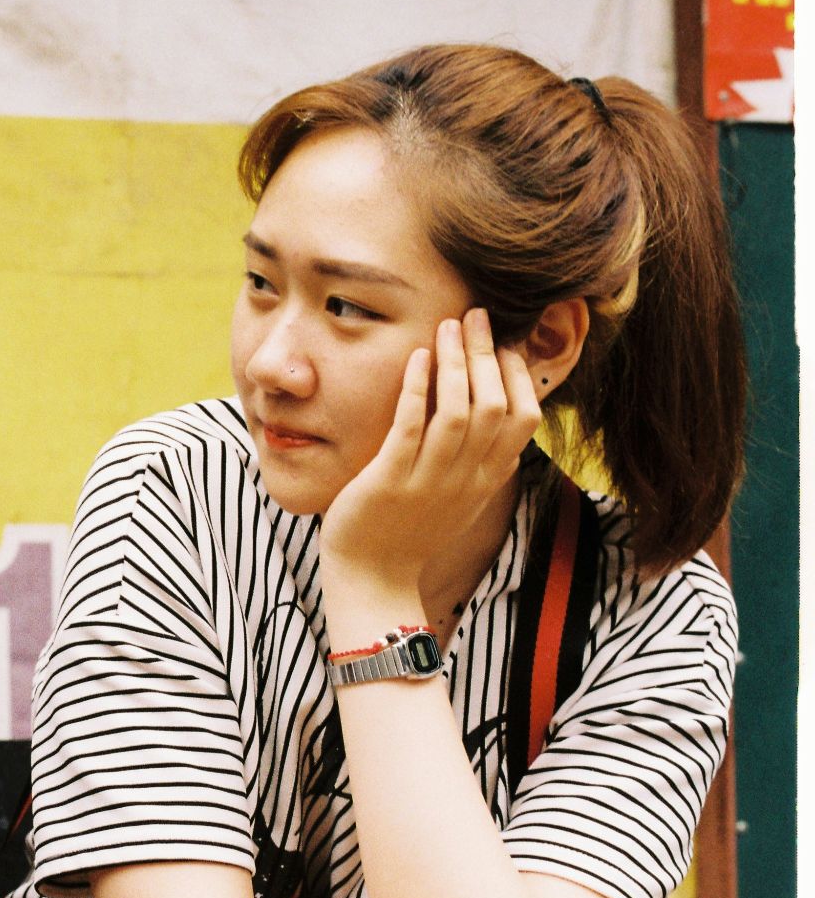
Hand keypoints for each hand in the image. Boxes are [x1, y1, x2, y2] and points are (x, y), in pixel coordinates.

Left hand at [318, 308, 540, 585]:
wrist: (373, 582)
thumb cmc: (411, 534)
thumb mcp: (461, 499)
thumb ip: (485, 464)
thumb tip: (506, 425)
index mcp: (487, 479)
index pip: (525, 418)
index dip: (517, 375)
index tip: (503, 343)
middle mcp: (466, 478)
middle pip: (495, 405)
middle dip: (487, 354)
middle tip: (477, 315)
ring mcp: (429, 480)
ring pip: (458, 411)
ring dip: (456, 362)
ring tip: (448, 326)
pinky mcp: (389, 481)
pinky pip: (410, 426)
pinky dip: (416, 387)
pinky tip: (415, 357)